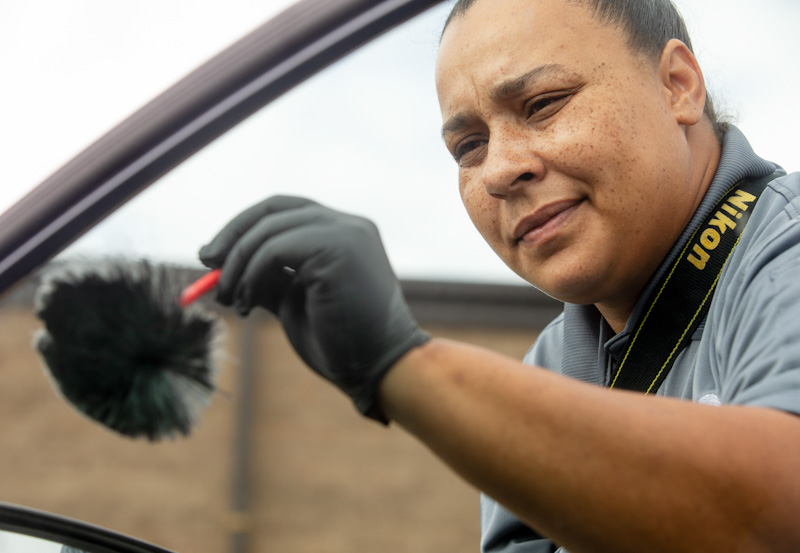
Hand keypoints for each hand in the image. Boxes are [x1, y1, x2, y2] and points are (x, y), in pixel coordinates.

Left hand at [199, 196, 428, 421]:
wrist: (379, 370)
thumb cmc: (342, 343)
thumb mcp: (295, 301)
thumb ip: (269, 278)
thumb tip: (223, 265)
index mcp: (346, 233)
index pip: (286, 211)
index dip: (245, 227)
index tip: (214, 256)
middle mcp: (349, 225)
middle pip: (274, 209)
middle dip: (233, 235)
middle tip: (205, 264)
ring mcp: (347, 233)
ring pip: (269, 229)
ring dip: (238, 264)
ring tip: (228, 300)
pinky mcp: (338, 248)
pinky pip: (275, 249)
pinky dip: (250, 273)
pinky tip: (245, 304)